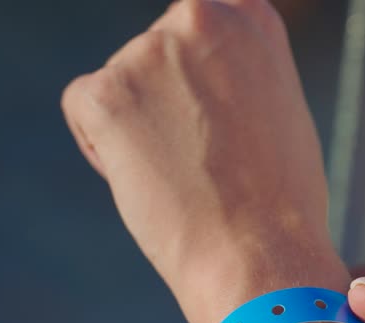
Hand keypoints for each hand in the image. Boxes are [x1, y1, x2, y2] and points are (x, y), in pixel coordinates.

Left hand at [61, 0, 348, 322]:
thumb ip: (237, 73)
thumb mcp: (278, 106)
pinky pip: (83, 109)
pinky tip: (150, 181)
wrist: (259, 256)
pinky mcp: (105, 92)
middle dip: (165, 99)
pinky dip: (105, 150)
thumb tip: (199, 79)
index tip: (212, 118)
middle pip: (153, 53)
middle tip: (202, 159)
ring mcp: (148, 52)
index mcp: (249, 14)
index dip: (198, 78)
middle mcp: (199, 17)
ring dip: (138, 129)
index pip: (196, 26)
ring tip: (186, 178)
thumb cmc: (280, 202)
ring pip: (120, 85)